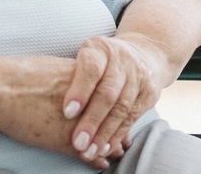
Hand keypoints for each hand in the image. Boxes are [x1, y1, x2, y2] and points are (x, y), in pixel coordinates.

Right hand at [0, 56, 117, 168]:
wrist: (0, 91)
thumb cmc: (20, 77)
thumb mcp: (54, 69)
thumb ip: (73, 78)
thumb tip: (78, 80)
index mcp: (88, 80)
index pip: (114, 98)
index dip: (119, 112)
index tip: (122, 118)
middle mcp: (90, 102)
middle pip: (115, 120)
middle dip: (119, 132)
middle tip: (125, 142)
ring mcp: (81, 123)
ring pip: (105, 139)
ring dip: (110, 148)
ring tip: (115, 153)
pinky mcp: (68, 141)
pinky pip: (90, 154)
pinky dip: (96, 160)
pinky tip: (100, 164)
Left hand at [61, 34, 179, 162]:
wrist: (144, 54)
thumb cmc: (102, 62)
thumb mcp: (86, 57)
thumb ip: (71, 76)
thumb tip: (51, 107)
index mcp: (101, 49)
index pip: (91, 69)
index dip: (80, 91)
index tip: (68, 113)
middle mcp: (123, 60)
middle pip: (108, 93)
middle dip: (92, 120)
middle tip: (78, 142)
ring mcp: (139, 76)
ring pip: (122, 108)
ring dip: (105, 133)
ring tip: (90, 151)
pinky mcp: (149, 93)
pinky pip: (132, 117)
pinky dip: (118, 134)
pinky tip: (105, 147)